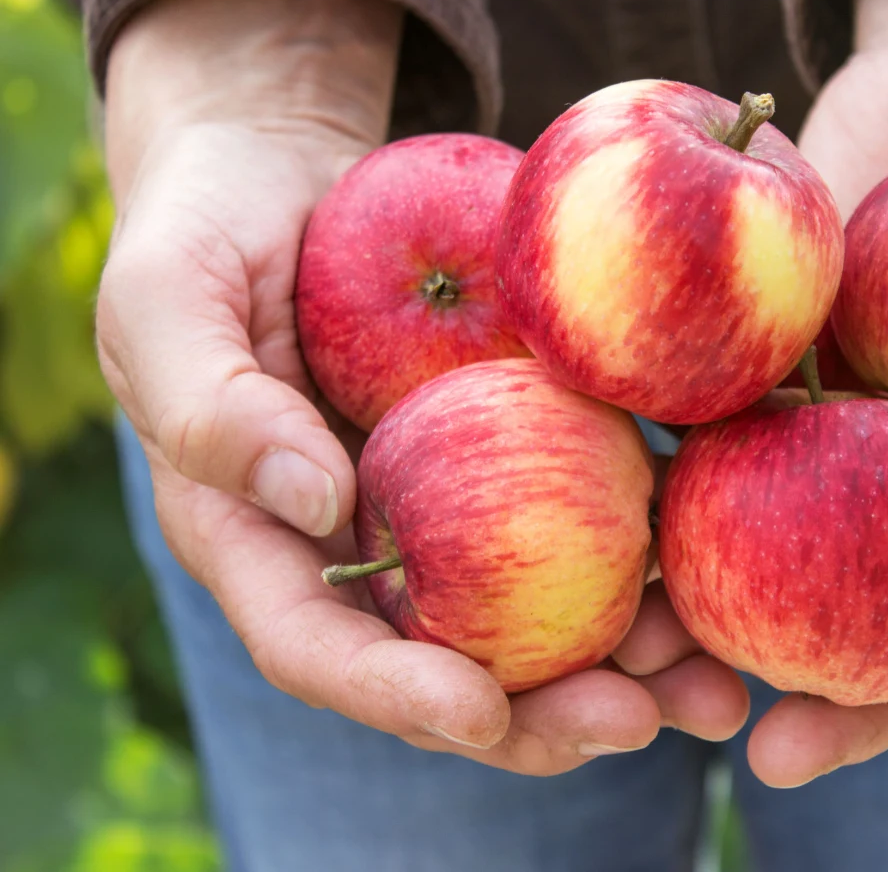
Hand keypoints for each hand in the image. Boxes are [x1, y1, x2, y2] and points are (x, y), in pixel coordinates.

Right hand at [97, 0, 747, 773]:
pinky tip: (714, 568)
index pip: (321, 648)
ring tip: (712, 684)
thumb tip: (321, 505)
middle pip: (451, 664)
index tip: (480, 714)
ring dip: (626, 663)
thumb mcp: (168, 298)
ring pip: (535, 617)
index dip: (398, 695)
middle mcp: (362, 550)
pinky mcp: (514, 461)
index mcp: (263, 545)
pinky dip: (650, 559)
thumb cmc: (207, 232)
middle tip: (643, 720)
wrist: (287, 173)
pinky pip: (583, 522)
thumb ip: (213, 406)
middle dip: (545, 713)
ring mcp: (443, 512)